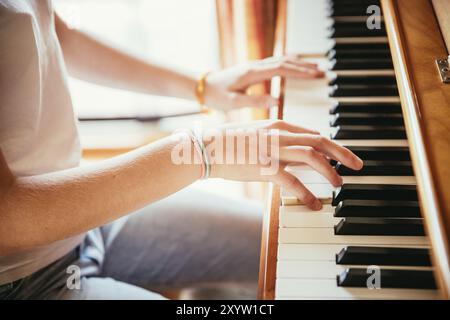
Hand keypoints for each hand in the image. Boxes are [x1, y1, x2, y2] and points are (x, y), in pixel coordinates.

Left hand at [203, 56, 324, 110]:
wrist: (203, 86)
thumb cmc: (216, 95)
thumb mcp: (234, 102)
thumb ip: (256, 101)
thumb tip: (277, 101)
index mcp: (252, 73)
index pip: (281, 69)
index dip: (299, 72)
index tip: (314, 75)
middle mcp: (255, 66)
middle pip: (285, 62)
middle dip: (304, 67)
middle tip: (322, 72)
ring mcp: (254, 66)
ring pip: (281, 61)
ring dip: (298, 64)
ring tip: (315, 68)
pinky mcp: (253, 69)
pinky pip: (275, 63)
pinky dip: (288, 63)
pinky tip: (296, 65)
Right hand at [205, 120, 362, 209]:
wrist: (205, 148)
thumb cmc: (228, 142)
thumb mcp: (256, 135)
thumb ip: (277, 141)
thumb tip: (295, 154)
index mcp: (278, 125)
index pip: (313, 133)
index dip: (331, 145)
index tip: (341, 155)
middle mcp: (279, 134)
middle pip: (320, 141)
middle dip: (343, 153)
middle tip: (358, 165)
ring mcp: (272, 150)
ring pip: (311, 157)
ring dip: (329, 171)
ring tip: (339, 183)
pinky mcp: (263, 168)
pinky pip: (292, 182)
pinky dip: (307, 194)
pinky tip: (314, 204)